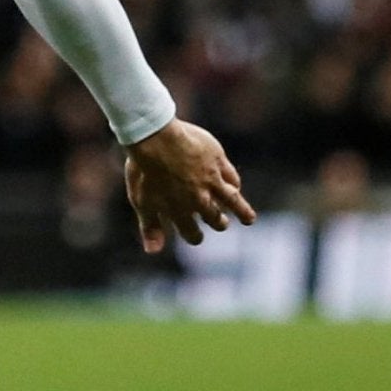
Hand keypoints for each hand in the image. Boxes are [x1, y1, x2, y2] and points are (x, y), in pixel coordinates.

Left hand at [124, 118, 254, 252]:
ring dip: (242, 211)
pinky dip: (234, 184)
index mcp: (180, 211)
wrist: (155, 138)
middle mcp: (199, 199)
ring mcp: (211, 181)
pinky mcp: (218, 162)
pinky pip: (232, 178)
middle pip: (215, 218)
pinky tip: (235, 186)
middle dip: (218, 223)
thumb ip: (150, 227)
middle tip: (221, 224)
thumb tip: (154, 251)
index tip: (197, 236)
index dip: (195, 237)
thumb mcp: (142, 202)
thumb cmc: (143, 171)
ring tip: (249, 219)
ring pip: (233, 201)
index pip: (192, 233)